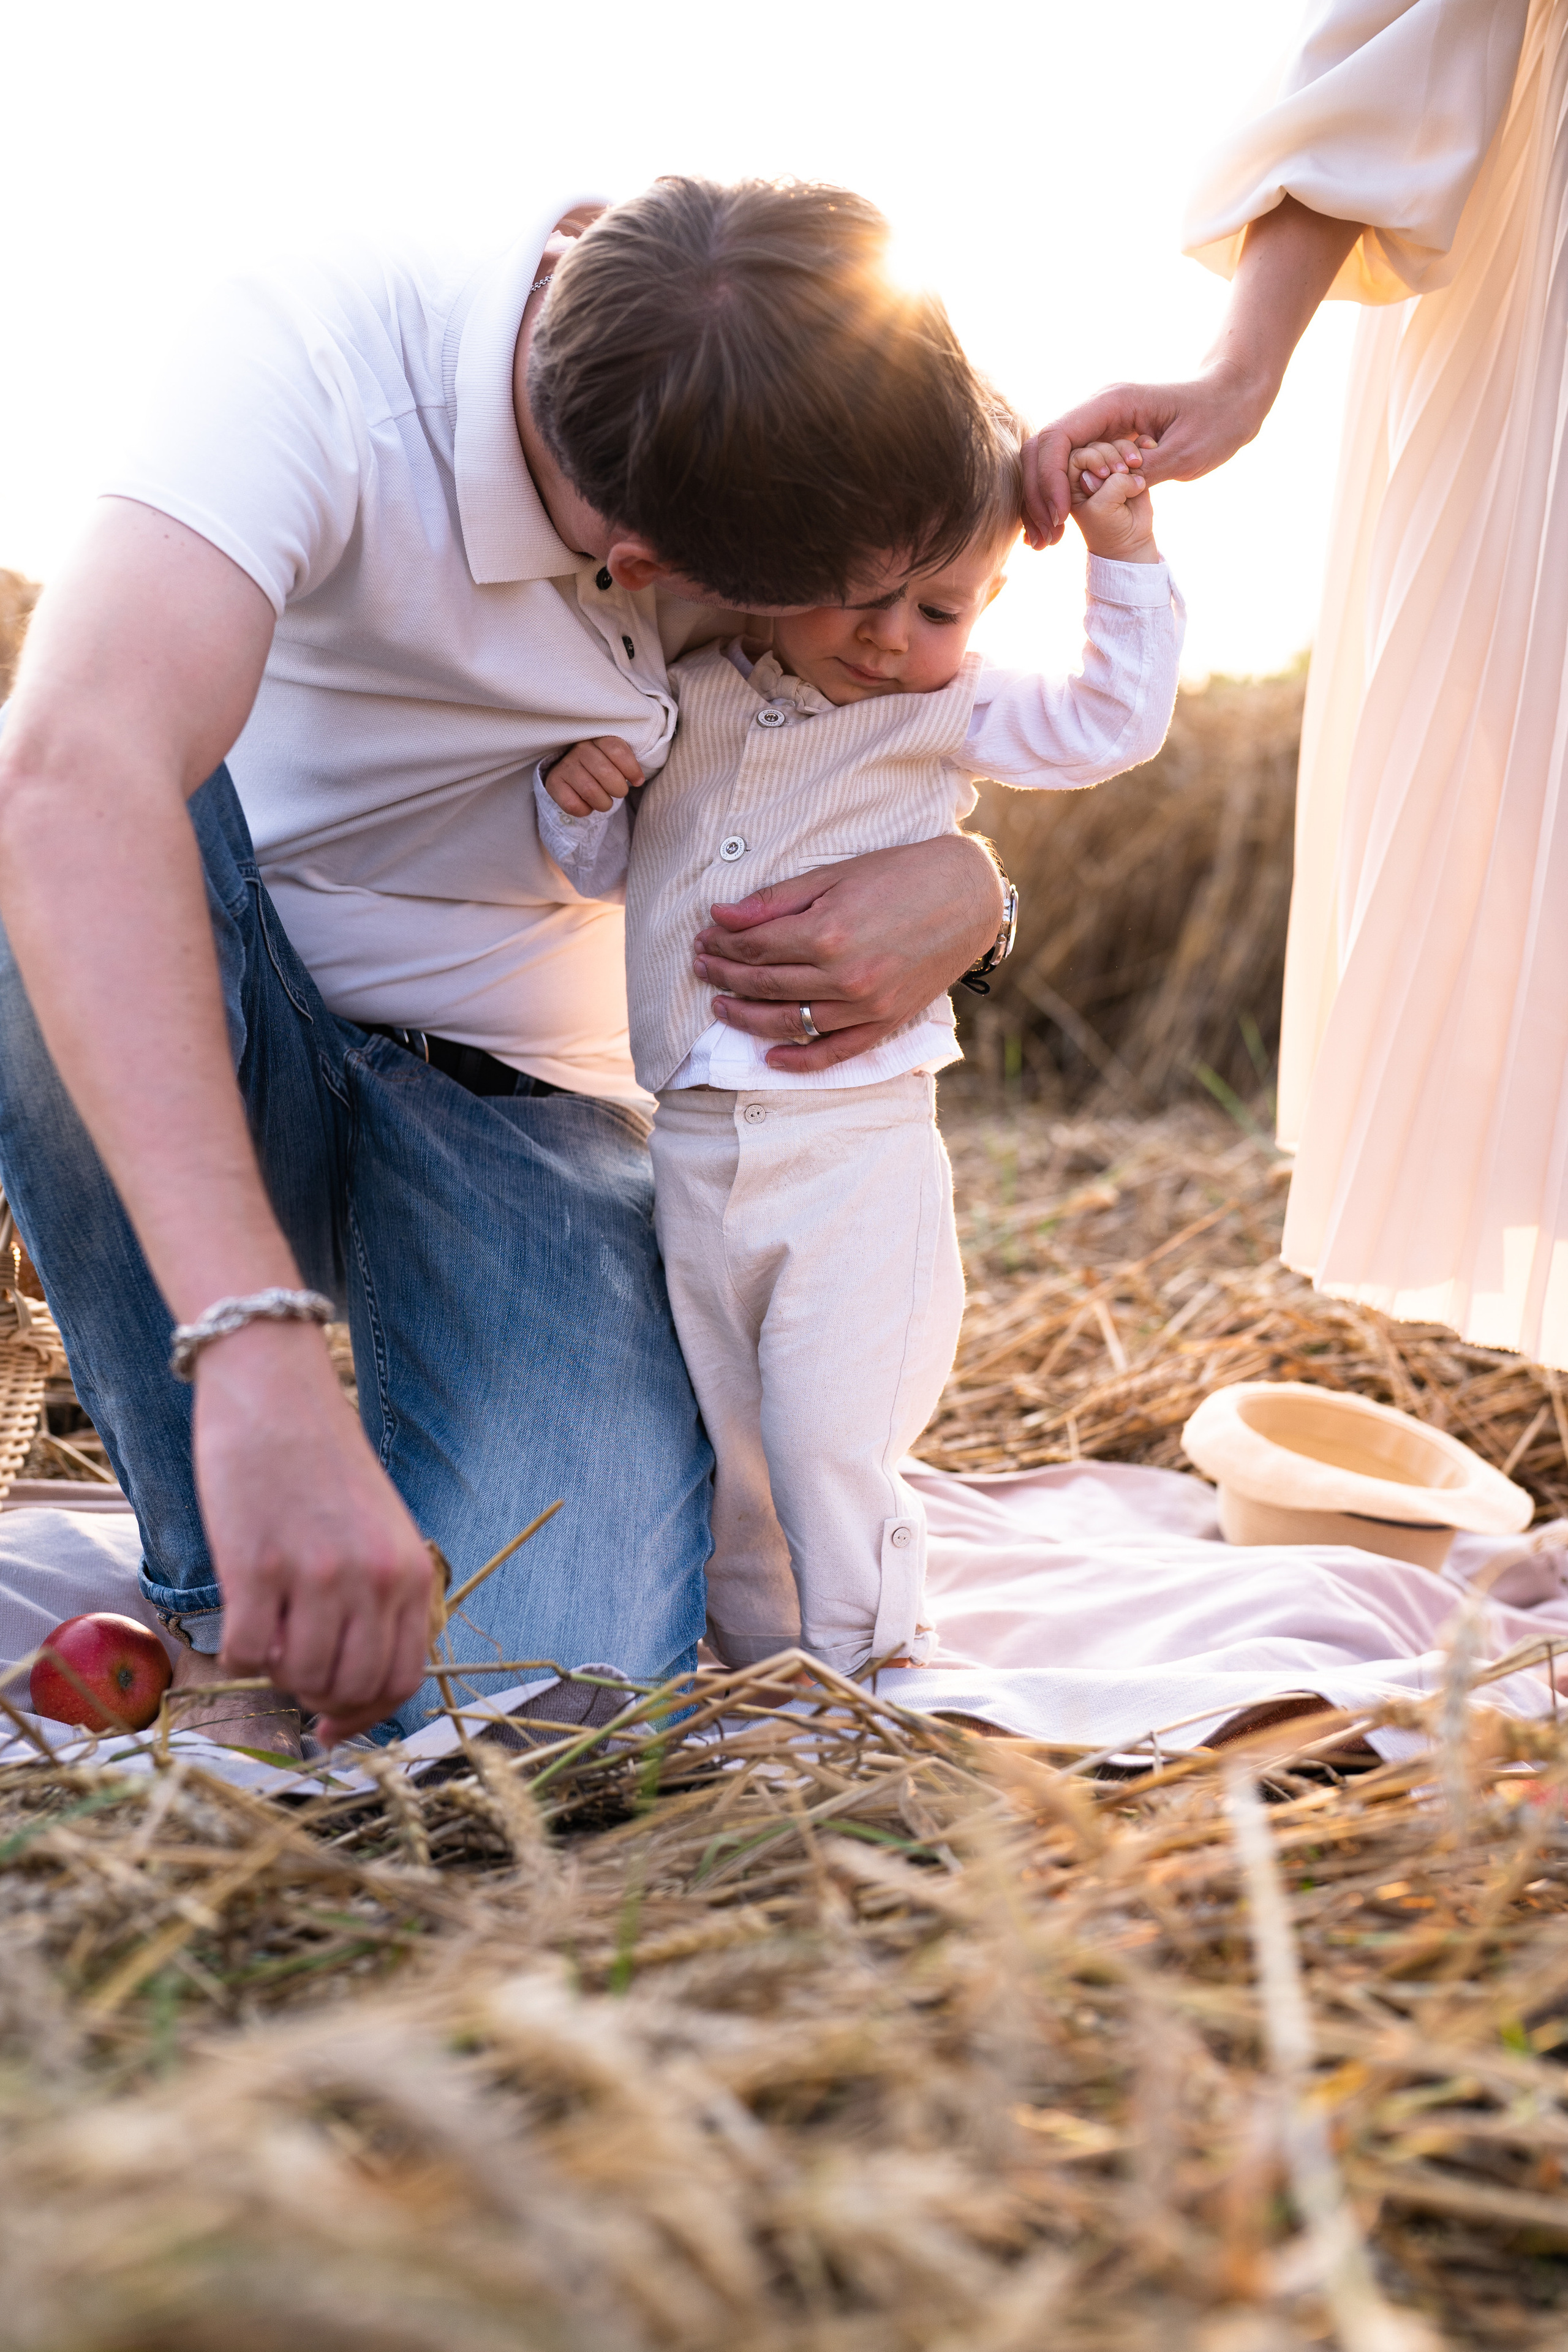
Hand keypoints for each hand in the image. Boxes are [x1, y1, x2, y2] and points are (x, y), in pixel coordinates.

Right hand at [194, 1321, 435, 1743]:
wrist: (275, 1390)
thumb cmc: (321, 1461)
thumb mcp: (379, 1528)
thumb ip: (378, 1596)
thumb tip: (352, 1680)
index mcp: (411, 1572)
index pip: (401, 1679)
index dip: (365, 1714)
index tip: (333, 1725)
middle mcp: (373, 1579)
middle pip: (350, 1687)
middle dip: (318, 1698)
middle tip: (291, 1670)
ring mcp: (316, 1575)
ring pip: (300, 1678)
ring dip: (276, 1672)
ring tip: (266, 1629)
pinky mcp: (257, 1566)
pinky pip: (245, 1654)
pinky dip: (237, 1654)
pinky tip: (239, 1617)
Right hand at [543, 736, 643, 815]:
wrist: (570, 772)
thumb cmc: (600, 765)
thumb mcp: (614, 757)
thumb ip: (626, 762)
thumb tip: (638, 780)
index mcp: (598, 739)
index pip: (617, 750)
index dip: (632, 769)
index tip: (637, 781)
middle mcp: (580, 749)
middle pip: (606, 773)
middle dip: (619, 790)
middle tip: (618, 792)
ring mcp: (565, 766)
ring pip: (590, 791)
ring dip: (604, 803)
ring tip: (604, 802)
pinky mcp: (553, 783)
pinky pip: (573, 805)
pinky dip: (585, 810)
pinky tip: (588, 805)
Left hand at [692, 834, 1003, 1072]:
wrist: (968, 895)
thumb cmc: (901, 876)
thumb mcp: (833, 875)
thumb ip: (776, 901)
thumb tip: (721, 916)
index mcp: (827, 933)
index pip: (755, 948)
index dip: (722, 944)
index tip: (705, 938)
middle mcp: (843, 976)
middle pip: (764, 985)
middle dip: (724, 976)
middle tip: (702, 967)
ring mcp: (865, 1006)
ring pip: (788, 1022)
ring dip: (747, 1017)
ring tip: (720, 1006)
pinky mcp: (885, 1023)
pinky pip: (834, 1051)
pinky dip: (800, 1059)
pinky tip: (770, 1056)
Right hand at [1022, 200, 1364, 545]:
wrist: (1234, 396)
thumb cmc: (1217, 419)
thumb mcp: (1183, 453)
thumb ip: (1138, 472)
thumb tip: (1093, 487)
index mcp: (1112, 404)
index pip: (1058, 439)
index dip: (1049, 481)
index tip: (1059, 519)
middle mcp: (1097, 408)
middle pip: (1042, 448)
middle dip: (1037, 494)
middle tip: (1044, 539)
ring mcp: (1098, 422)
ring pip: (1049, 457)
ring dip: (1042, 497)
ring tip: (1046, 539)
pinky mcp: (1104, 436)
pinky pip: (1068, 463)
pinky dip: (1057, 492)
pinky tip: (1059, 522)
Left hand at [1068, 439, 1159, 563]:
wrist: (1131, 541)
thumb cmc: (1109, 528)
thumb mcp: (1103, 508)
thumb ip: (1112, 484)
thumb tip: (1130, 466)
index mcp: (1071, 481)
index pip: (1076, 455)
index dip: (1091, 459)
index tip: (1104, 476)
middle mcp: (1088, 471)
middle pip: (1097, 446)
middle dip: (1110, 456)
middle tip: (1123, 473)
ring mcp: (1110, 467)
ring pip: (1117, 444)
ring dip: (1127, 451)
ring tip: (1136, 467)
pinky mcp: (1130, 466)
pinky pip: (1136, 446)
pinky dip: (1142, 445)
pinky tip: (1149, 447)